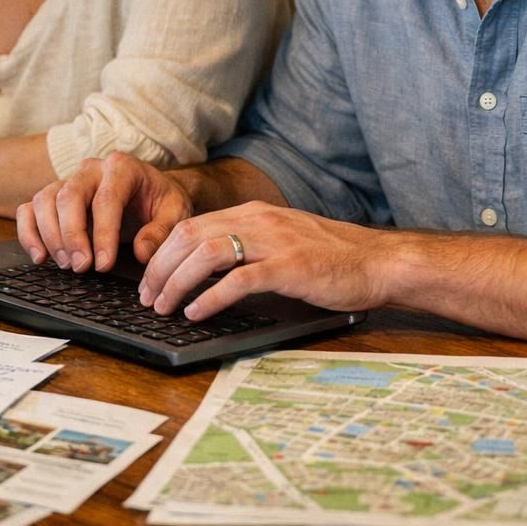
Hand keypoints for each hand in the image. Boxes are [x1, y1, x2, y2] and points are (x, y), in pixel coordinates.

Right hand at [16, 152, 192, 272]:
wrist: (151, 193)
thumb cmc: (161, 202)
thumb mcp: (175, 213)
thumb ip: (162, 231)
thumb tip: (142, 252)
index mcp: (122, 167)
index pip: (106, 198)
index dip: (103, 234)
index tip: (104, 264)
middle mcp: (91, 169)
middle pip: (69, 196)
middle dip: (72, 235)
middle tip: (82, 267)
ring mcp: (68, 180)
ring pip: (45, 200)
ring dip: (51, 236)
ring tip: (67, 265)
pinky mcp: (53, 196)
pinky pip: (29, 209)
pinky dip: (28, 233)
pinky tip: (40, 257)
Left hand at [140, 202, 390, 320]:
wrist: (379, 262)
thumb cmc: (333, 258)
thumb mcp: (283, 241)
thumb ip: (248, 246)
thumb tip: (205, 270)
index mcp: (255, 213)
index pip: (191, 225)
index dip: (162, 252)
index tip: (149, 279)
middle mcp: (260, 221)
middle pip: (190, 236)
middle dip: (160, 268)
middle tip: (147, 297)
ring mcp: (275, 242)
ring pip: (207, 254)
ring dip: (177, 282)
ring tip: (165, 307)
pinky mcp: (289, 268)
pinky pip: (238, 280)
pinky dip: (210, 297)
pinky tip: (197, 312)